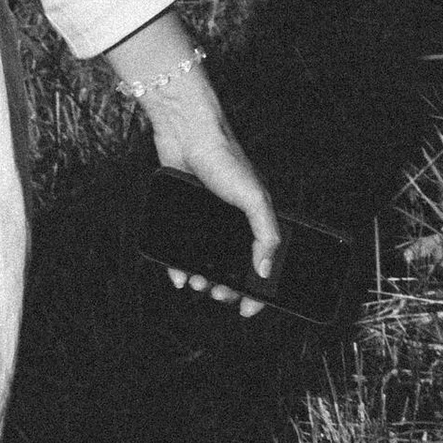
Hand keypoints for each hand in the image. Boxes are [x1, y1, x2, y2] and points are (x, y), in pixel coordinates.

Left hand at [147, 81, 280, 316]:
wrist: (186, 134)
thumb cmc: (226, 160)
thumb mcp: (254, 198)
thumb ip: (266, 235)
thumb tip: (265, 271)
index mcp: (255, 221)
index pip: (264, 264)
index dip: (259, 290)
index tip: (248, 308)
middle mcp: (232, 223)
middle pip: (233, 268)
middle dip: (227, 287)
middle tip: (217, 294)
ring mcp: (206, 221)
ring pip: (206, 262)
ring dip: (202, 279)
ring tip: (196, 283)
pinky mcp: (182, 216)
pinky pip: (181, 250)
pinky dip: (179, 267)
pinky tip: (177, 276)